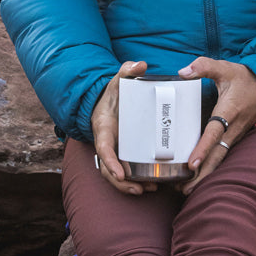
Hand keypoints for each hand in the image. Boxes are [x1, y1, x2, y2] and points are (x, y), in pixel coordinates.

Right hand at [90, 60, 156, 195]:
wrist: (108, 102)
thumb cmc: (114, 93)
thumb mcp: (119, 80)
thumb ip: (127, 70)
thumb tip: (140, 65)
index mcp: (104, 128)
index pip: (104, 149)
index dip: (111, 163)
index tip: (120, 174)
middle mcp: (106, 143)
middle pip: (108, 170)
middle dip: (122, 183)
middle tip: (140, 188)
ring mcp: (114, 151)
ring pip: (115, 176)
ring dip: (130, 187)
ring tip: (149, 190)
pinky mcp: (122, 155)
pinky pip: (125, 173)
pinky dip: (135, 183)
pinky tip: (151, 187)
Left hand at [178, 57, 255, 193]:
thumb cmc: (245, 76)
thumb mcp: (225, 67)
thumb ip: (203, 66)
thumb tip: (183, 72)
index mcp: (229, 111)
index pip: (214, 133)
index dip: (202, 149)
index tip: (191, 164)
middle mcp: (234, 127)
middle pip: (217, 155)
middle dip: (201, 174)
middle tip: (182, 190)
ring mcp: (237, 135)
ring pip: (220, 159)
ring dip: (205, 176)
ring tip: (186, 191)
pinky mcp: (236, 137)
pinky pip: (224, 155)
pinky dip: (211, 168)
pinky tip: (199, 178)